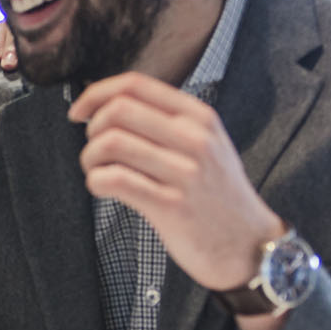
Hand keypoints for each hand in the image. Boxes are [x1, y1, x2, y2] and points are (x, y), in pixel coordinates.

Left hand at [66, 73, 283, 292]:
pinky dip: (96, 181)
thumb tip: (106, 104)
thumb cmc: (217, 194)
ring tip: (98, 171)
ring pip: (110, 143)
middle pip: (117, 110)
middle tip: (96, 150)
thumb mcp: (206, 143)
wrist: (250, 245)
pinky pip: (114, 180)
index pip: (135, 84)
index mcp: (199, 117)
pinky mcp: (172, 207)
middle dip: (92, 129)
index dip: (96, 94)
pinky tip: (104, 188)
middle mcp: (195, 139)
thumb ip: (166, 121)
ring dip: (90, 158)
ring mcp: (185, 173)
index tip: (79, 112)